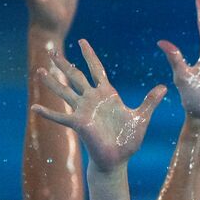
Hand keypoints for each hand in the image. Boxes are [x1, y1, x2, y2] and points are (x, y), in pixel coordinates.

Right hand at [31, 41, 165, 171]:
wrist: (119, 158)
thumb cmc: (128, 139)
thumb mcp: (142, 117)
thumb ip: (150, 101)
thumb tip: (164, 87)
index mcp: (107, 94)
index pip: (97, 69)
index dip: (90, 55)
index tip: (82, 41)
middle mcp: (92, 99)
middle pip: (76, 76)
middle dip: (64, 63)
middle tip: (51, 49)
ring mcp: (83, 110)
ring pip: (65, 92)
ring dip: (52, 82)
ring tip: (39, 70)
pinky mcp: (79, 123)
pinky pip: (60, 116)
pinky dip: (48, 113)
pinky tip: (35, 107)